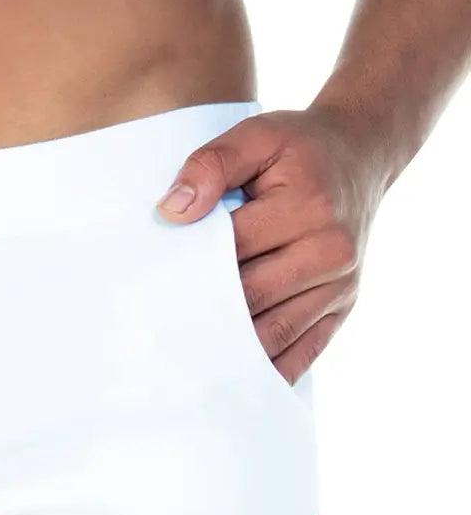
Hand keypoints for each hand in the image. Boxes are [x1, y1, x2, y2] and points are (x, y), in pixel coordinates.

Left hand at [156, 105, 385, 383]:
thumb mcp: (256, 135)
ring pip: (276, 331)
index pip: (233, 249)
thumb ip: (211, 165)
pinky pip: (305, 349)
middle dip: (205, 313)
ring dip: (231, 350)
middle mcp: (331, 250)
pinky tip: (233, 379)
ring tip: (185, 364)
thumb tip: (172, 211)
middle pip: (253, 296)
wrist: (362, 156)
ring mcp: (340, 284)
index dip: (191, 266)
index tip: (151, 284)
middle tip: (156, 333)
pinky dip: (270, 368)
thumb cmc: (299, 148)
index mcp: (307, 207)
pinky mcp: (343, 306)